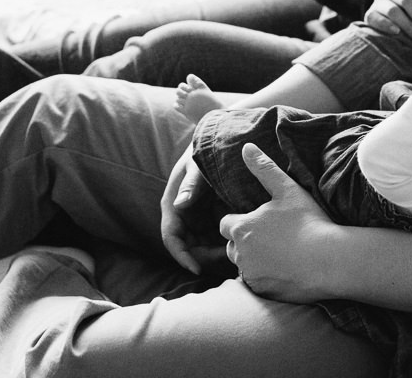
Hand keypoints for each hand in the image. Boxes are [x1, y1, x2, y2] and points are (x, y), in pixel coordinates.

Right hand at [159, 144, 227, 274]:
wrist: (219, 143)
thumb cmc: (203, 153)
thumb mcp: (197, 166)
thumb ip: (191, 184)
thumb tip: (178, 204)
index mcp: (173, 205)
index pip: (171, 238)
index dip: (182, 256)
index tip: (197, 268)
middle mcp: (183, 216)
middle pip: (188, 248)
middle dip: (204, 258)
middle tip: (226, 259)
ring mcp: (197, 219)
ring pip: (202, 247)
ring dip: (215, 253)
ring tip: (236, 251)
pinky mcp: (211, 219)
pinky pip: (215, 238)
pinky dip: (224, 243)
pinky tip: (240, 242)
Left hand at [218, 143, 338, 301]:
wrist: (330, 260)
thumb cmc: (308, 221)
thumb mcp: (286, 189)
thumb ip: (263, 168)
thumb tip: (246, 147)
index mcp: (242, 227)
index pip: (225, 223)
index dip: (239, 220)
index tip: (257, 220)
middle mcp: (240, 254)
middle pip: (232, 246)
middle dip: (244, 241)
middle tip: (270, 236)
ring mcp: (251, 275)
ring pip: (244, 266)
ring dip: (254, 260)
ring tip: (279, 253)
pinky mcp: (263, 292)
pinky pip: (257, 284)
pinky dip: (266, 278)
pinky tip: (285, 270)